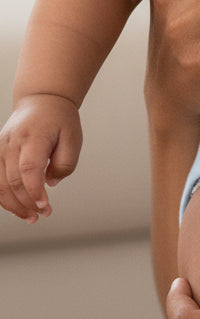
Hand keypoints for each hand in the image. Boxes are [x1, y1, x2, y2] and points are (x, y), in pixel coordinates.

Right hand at [0, 94, 81, 221]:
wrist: (42, 101)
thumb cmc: (60, 120)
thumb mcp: (73, 137)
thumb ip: (65, 162)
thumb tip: (50, 184)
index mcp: (34, 136)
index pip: (29, 168)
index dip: (34, 190)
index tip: (45, 205)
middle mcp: (12, 143)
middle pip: (13, 180)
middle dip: (27, 202)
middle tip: (44, 214)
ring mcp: (0, 148)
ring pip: (0, 185)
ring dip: (14, 205)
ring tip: (31, 217)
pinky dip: (5, 197)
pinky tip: (18, 207)